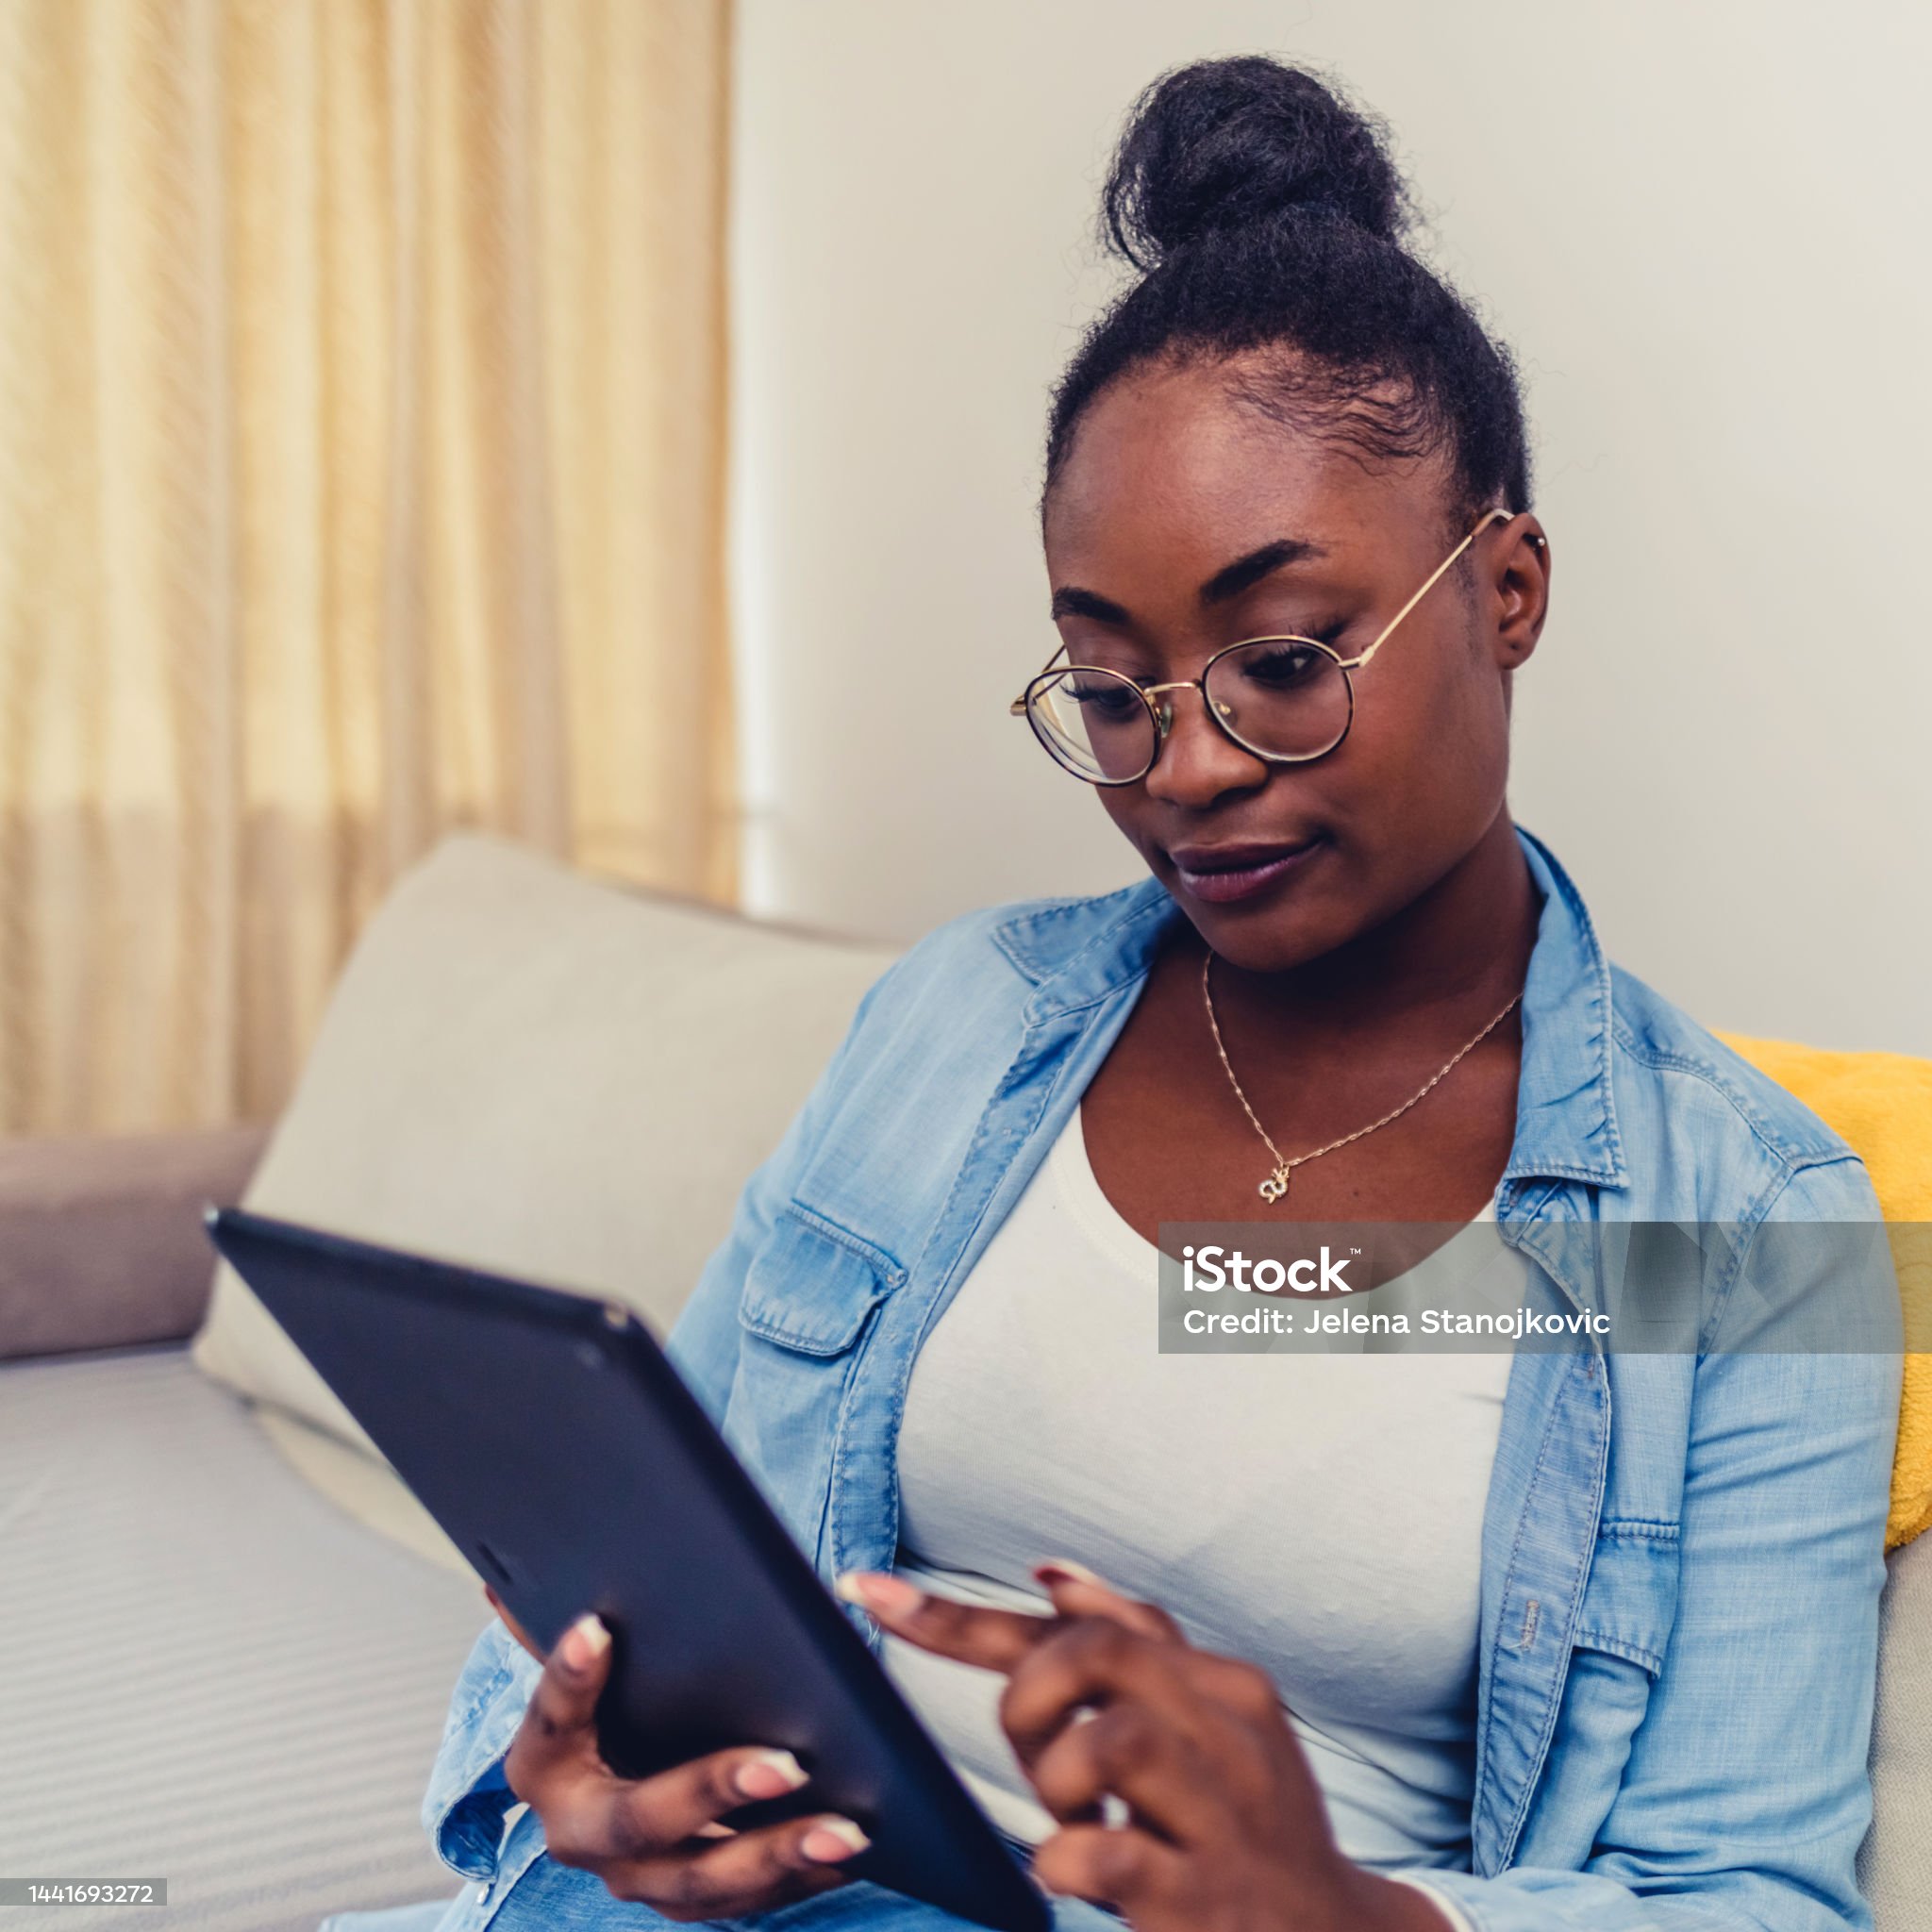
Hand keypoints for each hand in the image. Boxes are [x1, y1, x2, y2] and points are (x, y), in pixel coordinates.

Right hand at [487, 1593, 869, 1921]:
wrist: (613, 1783)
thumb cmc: (612, 1703)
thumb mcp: (592, 1667)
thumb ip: (566, 1634)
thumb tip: (507, 1580)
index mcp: (543, 1762)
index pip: (550, 1715)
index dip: (569, 1677)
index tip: (597, 1627)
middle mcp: (577, 1831)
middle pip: (638, 1819)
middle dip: (711, 1791)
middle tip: (785, 1763)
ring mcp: (632, 1877)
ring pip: (701, 1881)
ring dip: (775, 1855)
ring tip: (843, 1828)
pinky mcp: (685, 1901)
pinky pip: (744, 1902)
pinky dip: (798, 1878)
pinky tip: (850, 1850)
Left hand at [838, 1564, 1451, 1931]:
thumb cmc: (1246, 1827)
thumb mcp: (1211, 1728)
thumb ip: (1135, 1650)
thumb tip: (1054, 1574)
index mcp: (1222, 1683)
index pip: (1084, 1621)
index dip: (961, 1613)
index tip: (867, 1593)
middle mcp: (1229, 1733)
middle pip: (1095, 1653)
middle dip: (1028, 1695)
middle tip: (1035, 1755)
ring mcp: (1221, 1816)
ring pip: (1106, 1741)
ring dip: (1056, 1780)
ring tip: (1072, 1818)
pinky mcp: (1201, 1897)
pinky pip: (1101, 1854)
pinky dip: (1060, 1858)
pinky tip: (1076, 1870)